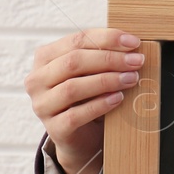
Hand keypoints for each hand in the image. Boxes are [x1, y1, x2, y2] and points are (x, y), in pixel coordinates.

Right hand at [25, 27, 143, 173]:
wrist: (80, 135)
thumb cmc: (87, 95)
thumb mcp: (90, 71)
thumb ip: (102, 55)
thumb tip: (131, 44)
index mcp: (45, 57)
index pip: (76, 40)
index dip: (107, 39)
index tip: (134, 42)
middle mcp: (37, 80)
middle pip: (73, 62)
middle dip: (109, 59)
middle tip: (136, 62)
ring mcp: (42, 105)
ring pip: (73, 88)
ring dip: (106, 81)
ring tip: (131, 79)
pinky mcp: (54, 128)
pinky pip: (76, 115)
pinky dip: (99, 105)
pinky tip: (118, 98)